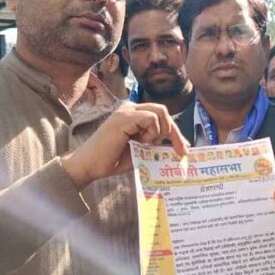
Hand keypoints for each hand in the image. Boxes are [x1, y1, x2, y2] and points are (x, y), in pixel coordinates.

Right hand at [62, 103, 188, 189]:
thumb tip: (180, 145)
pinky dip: (151, 132)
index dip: (175, 131)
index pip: (161, 116)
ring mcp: (126, 110)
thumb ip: (156, 144)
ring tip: (144, 145)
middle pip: (163, 111)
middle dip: (175, 131)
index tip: (183, 149)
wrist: (91, 166)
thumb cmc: (113, 160)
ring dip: (159, 132)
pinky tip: (138, 142)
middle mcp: (130, 108)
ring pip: (160, 112)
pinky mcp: (124, 116)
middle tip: (180, 150)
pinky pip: (151, 119)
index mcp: (134, 114)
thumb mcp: (142, 151)